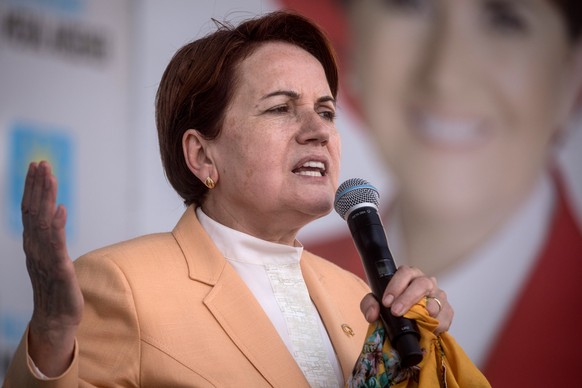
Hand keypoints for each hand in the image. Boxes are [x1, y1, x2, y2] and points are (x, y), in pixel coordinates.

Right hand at [21, 161, 83, 375]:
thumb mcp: (52, 256)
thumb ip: (51, 235)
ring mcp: (45, 258)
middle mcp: (35, 248)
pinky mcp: (59, 270)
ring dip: (46, 198)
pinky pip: (56, 245)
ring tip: (50, 177)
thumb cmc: (56, 286)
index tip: (37, 165)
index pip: (30, 209)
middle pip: (34, 211)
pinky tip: (61, 209)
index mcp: (33, 243)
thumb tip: (55, 211)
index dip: (32, 187)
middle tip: (42, 163)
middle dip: (38, 185)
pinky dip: (57, 226)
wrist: (56, 317)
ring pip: (43, 223)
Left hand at [360, 265, 452, 334]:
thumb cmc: (393, 306)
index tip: (387, 302)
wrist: (408, 320)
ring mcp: (438, 295)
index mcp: (409, 275)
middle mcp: (425, 282)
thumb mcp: (377, 304)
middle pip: (422, 284)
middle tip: (396, 312)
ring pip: (437, 300)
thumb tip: (373, 314)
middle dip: (408, 298)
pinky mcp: (447, 309)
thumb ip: (369, 305)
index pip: (405, 273)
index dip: (396, 286)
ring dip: (426, 313)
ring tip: (416, 323)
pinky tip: (429, 330)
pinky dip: (437, 324)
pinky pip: (446, 316)